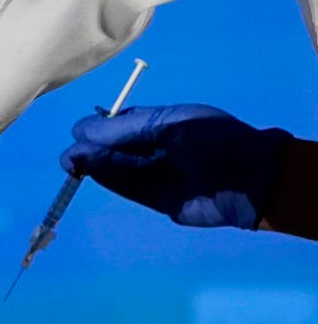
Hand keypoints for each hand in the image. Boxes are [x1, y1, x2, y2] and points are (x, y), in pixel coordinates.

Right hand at [60, 104, 291, 228]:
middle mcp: (158, 149)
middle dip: (91, 149)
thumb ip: (126, 128)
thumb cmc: (214, 141)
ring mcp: (158, 175)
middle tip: (72, 156)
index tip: (81, 132)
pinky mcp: (159, 200)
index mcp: (163, 124)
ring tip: (72, 164)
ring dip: (95, 165)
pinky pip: (128, 189)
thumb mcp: (169, 124)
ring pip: (118, 168)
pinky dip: (108, 181)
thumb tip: (82, 131)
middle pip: (115, 147)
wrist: (251, 180)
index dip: (99, 127)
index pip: (121, 123)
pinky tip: (89, 174)